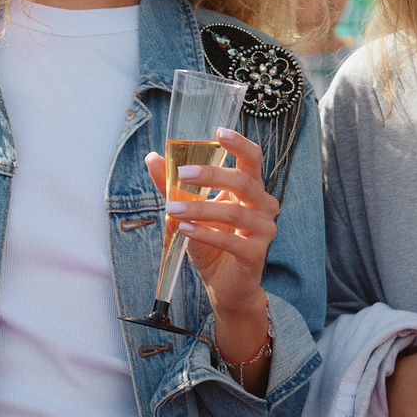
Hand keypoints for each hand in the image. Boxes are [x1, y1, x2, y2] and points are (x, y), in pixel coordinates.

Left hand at [147, 127, 277, 336]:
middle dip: (211, 175)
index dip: (239, 143)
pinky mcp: (256, 254)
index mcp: (251, 190)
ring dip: (199, 208)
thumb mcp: (189, 210)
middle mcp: (263, 206)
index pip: (252, 159)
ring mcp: (263, 230)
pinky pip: (230, 240)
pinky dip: (204, 233)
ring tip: (172, 207)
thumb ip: (173, 184)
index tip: (218, 131)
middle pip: (243, 181)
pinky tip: (184, 228)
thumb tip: (153, 158)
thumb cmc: (211, 243)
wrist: (225, 285)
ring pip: (233, 212)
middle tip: (181, 173)